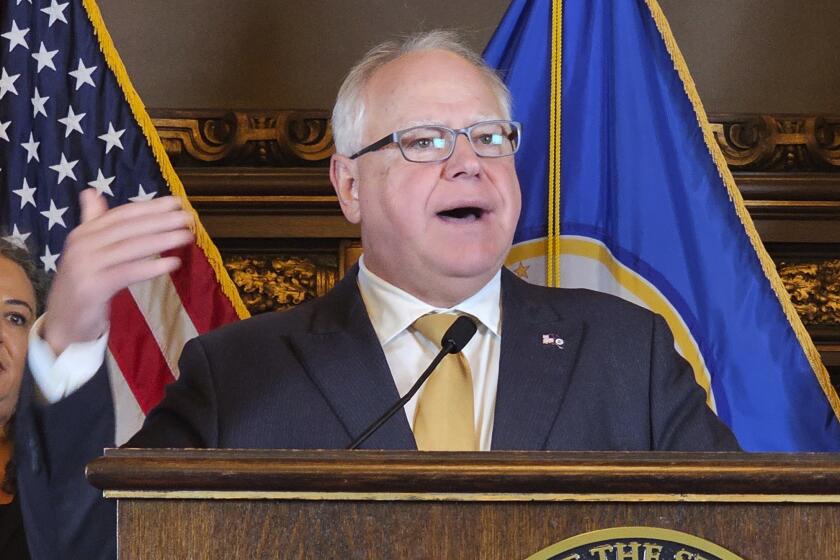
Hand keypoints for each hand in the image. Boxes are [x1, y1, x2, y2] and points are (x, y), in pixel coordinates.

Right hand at [42, 190, 193, 354]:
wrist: (62, 322)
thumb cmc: (83, 285)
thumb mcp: (87, 252)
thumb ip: (94, 223)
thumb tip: (91, 192)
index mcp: (83, 233)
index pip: (122, 214)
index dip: (150, 207)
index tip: (176, 202)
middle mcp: (82, 244)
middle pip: (129, 228)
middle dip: (161, 221)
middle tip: (188, 218)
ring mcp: (86, 265)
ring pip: (131, 248)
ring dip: (162, 240)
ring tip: (186, 236)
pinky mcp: (93, 287)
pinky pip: (128, 272)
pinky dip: (152, 267)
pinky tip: (173, 263)